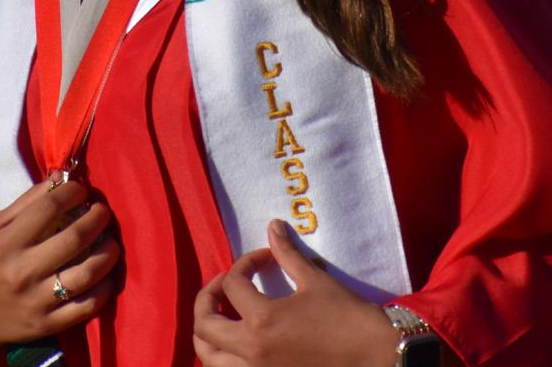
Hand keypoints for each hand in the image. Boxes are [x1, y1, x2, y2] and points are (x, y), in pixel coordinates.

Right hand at [0, 179, 119, 364]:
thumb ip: (28, 202)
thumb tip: (61, 177)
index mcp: (5, 244)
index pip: (48, 209)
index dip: (72, 193)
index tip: (81, 189)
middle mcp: (21, 272)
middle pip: (73, 240)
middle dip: (96, 219)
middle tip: (103, 211)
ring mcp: (35, 302)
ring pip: (85, 275)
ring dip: (107, 254)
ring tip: (112, 242)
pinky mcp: (46, 326)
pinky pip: (85, 308)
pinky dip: (104, 290)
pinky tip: (107, 276)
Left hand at [193, 219, 399, 366]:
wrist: (376, 356)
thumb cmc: (345, 316)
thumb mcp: (314, 279)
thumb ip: (286, 253)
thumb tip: (272, 226)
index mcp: (262, 321)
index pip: (232, 284)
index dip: (245, 262)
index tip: (265, 257)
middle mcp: (252, 352)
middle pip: (203, 326)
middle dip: (206, 298)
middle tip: (223, 285)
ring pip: (209, 358)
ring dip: (208, 334)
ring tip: (222, 315)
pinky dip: (224, 359)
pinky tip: (238, 342)